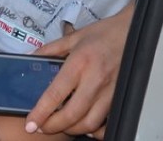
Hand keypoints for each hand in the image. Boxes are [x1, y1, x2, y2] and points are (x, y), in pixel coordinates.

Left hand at [26, 4, 133, 138]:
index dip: (41, 112)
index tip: (31, 123)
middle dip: (54, 126)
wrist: (132, 32)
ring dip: (72, 129)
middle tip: (42, 127)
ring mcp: (110, 92)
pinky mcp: (120, 98)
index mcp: (79, 63)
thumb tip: (30, 58)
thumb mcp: (73, 37)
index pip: (56, 94)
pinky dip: (94, 130)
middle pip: (72, 114)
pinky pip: (106, 121)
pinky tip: (83, 125)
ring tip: (59, 125)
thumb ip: (49, 50)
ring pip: (90, 123)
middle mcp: (95, 80)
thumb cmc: (104, 34)